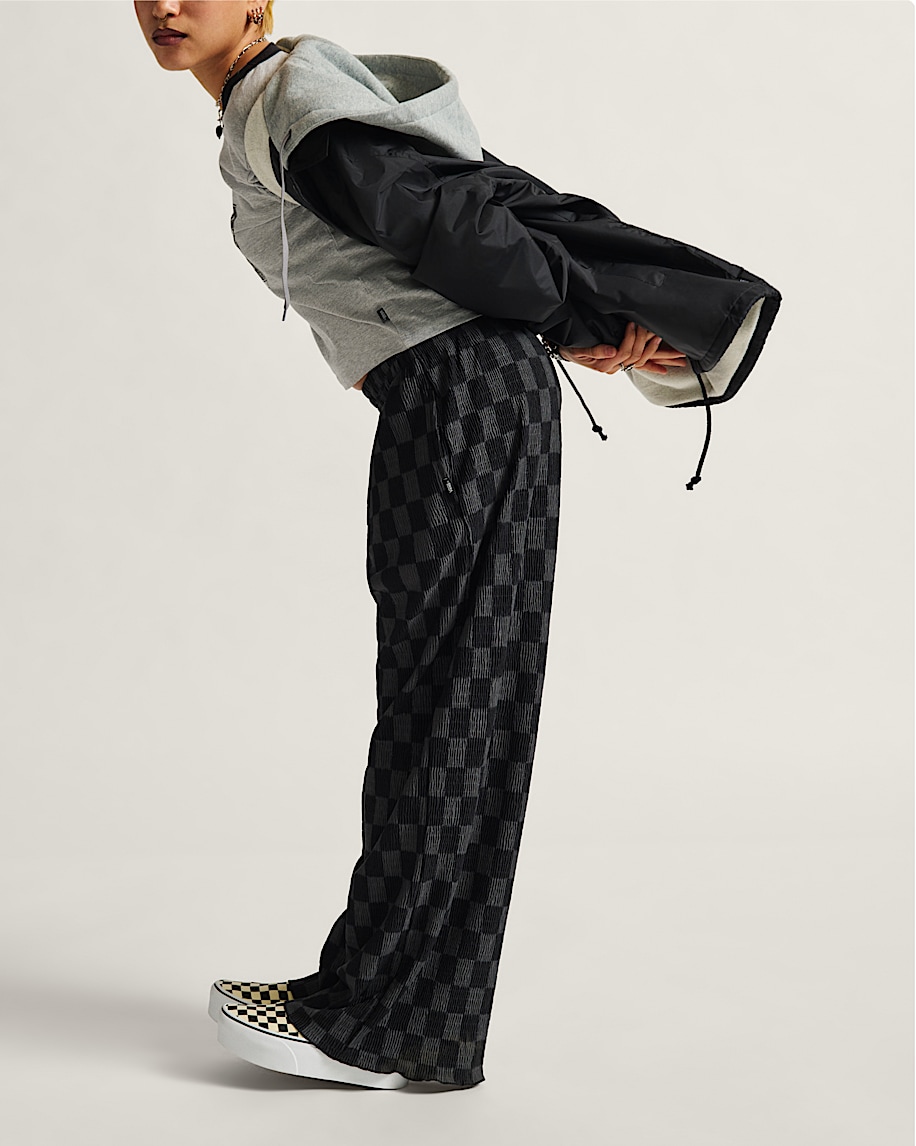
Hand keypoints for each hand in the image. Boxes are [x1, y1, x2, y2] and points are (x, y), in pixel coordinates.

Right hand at [559, 322, 687, 374]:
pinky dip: (651, 366)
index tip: (634, 325)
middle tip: (672, 344)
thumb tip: (613, 351)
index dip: (633, 340)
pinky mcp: (619, 360)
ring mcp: (618, 364)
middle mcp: (614, 366)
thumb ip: (596, 350)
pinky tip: (663, 369)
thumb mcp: (579, 348)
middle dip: (657, 351)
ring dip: (660, 357)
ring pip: (643, 361)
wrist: (564, 349)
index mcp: (606, 363)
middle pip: (640, 358)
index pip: (626, 352)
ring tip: (678, 356)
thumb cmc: (569, 347)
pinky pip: (638, 365)